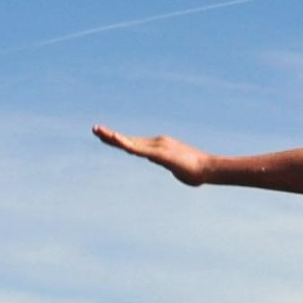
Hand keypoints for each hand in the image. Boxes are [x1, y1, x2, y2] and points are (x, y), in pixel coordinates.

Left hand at [93, 126, 210, 185]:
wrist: (208, 169)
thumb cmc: (197, 172)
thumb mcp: (178, 170)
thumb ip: (172, 167)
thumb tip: (176, 169)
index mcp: (158, 147)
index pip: (135, 143)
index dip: (120, 140)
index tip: (106, 136)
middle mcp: (155, 143)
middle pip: (129, 140)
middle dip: (111, 136)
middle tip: (95, 129)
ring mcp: (156, 147)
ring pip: (130, 142)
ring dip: (113, 137)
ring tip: (98, 131)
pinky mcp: (158, 153)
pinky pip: (138, 148)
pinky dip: (125, 143)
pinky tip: (114, 139)